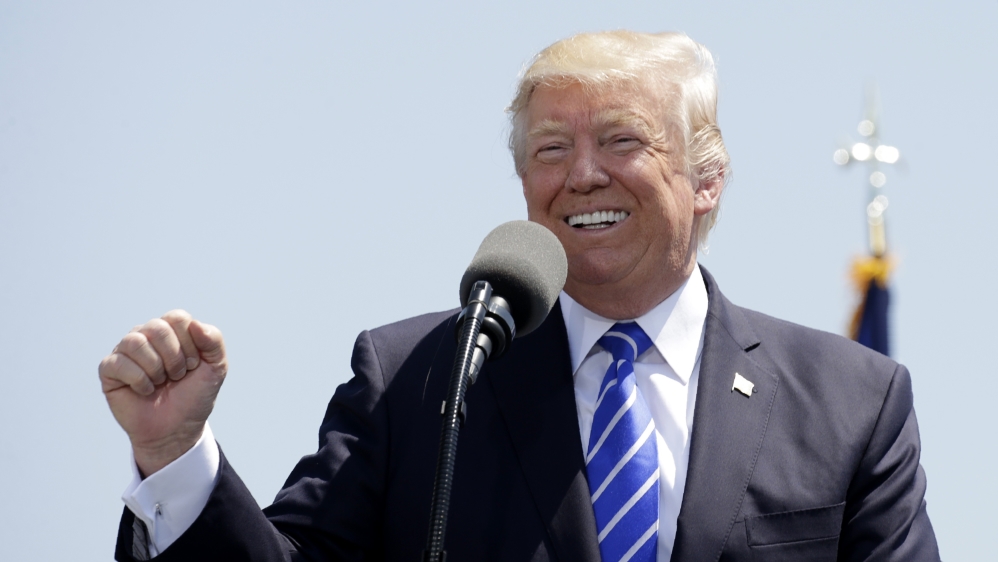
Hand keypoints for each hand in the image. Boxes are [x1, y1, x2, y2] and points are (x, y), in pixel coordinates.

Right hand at [99, 310, 226, 475]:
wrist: (177, 429)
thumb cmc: (194, 395)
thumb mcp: (216, 367)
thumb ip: (214, 340)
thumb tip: (195, 324)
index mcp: (171, 330)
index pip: (177, 318)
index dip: (189, 344)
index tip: (192, 365)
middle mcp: (146, 335)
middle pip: (157, 328)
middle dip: (174, 358)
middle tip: (176, 377)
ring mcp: (125, 351)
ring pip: (135, 342)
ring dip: (155, 369)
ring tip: (160, 383)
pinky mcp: (109, 369)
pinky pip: (119, 363)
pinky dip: (139, 380)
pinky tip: (145, 390)